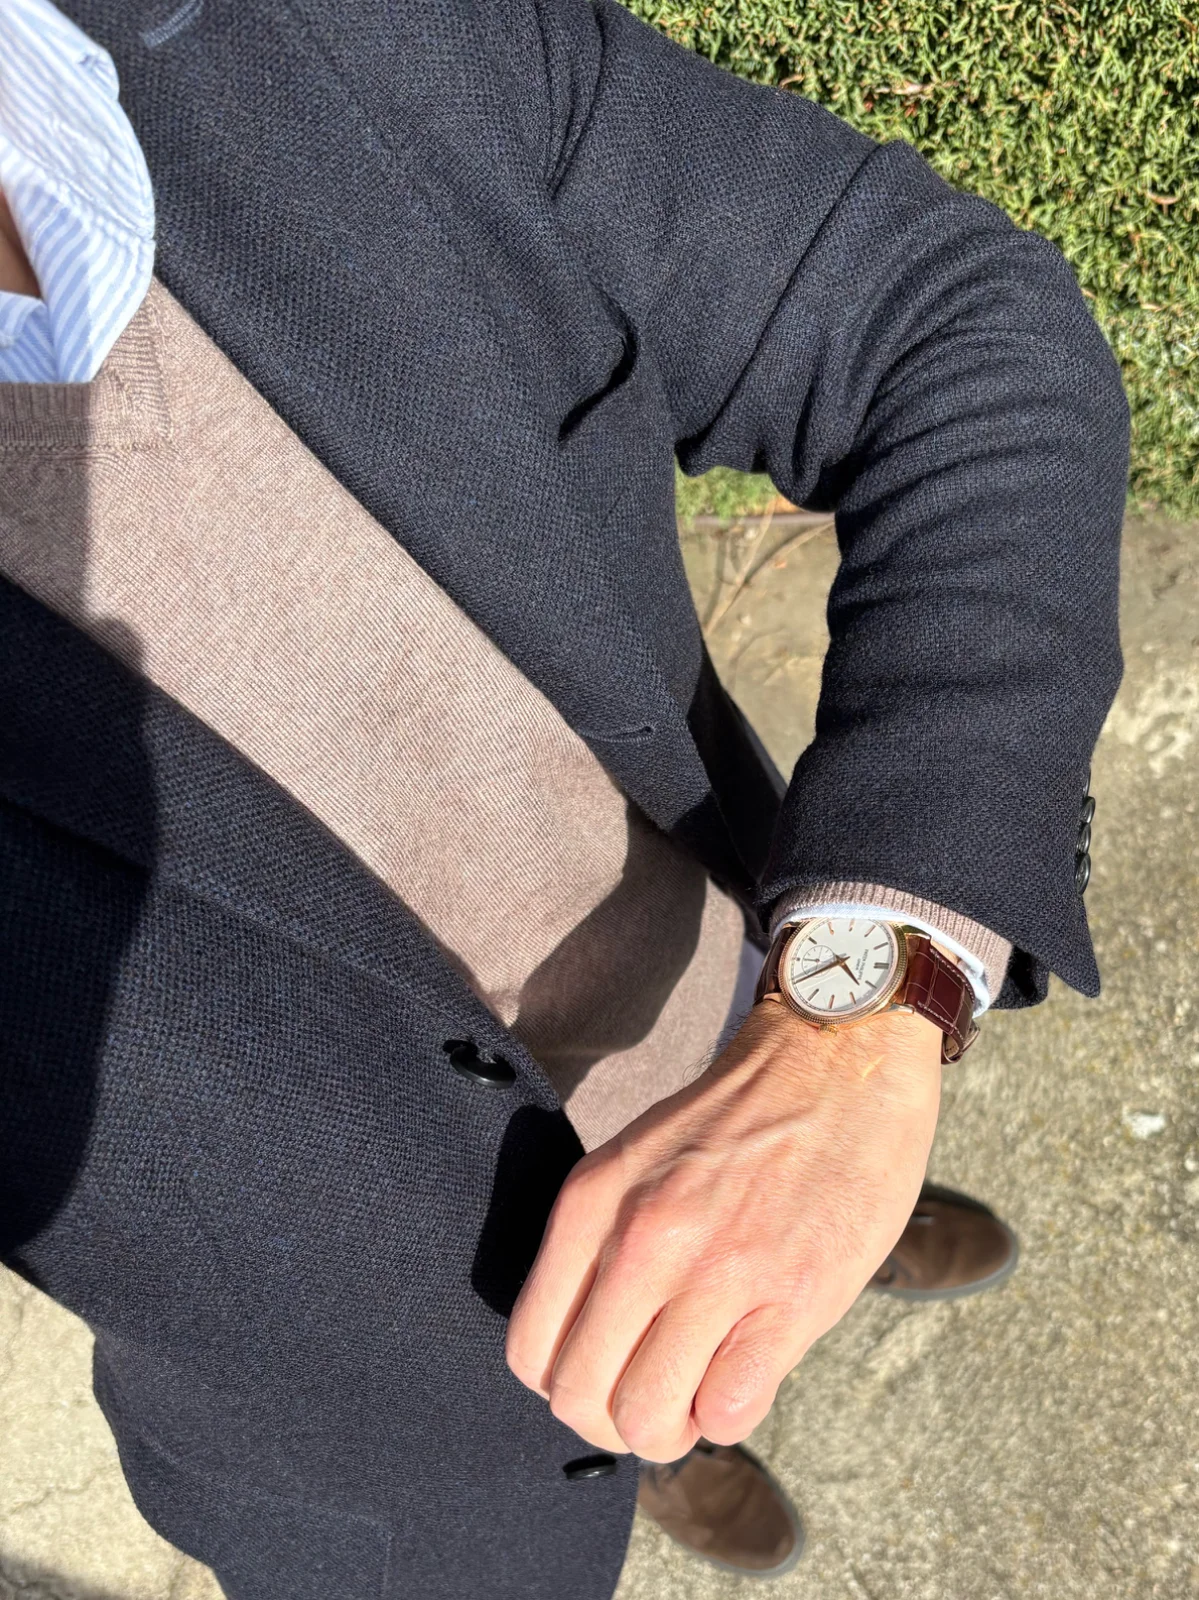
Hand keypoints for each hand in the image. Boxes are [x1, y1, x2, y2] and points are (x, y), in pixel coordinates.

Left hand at [506, 999, 941, 1461]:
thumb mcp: (638, 1159)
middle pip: (582, 1397)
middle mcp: (643, 1238)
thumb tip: (588, 1343)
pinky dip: (728, 1415)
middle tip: (650, 1406)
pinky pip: (728, 1412)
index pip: (531, 1346)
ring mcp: (718, 1271)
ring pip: (649, 1418)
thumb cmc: (740, 1116)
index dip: (563, 1386)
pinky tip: (746, 1373)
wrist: (837, 1061)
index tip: (602, 1377)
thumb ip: (602, 1240)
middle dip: (611, 1423)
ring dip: (671, 1430)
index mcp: (595, 1201)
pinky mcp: (793, 1297)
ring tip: (696, 1398)